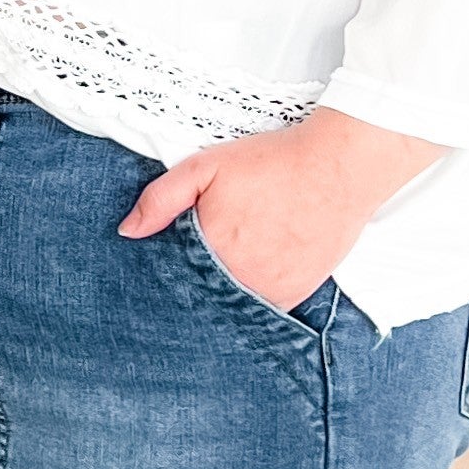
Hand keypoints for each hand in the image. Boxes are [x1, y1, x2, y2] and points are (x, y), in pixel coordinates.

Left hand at [119, 108, 441, 312]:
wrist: (340, 166)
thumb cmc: (272, 162)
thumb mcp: (205, 166)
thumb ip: (161, 199)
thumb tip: (127, 232)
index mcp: (211, 250)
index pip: (170, 278)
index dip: (163, 271)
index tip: (156, 267)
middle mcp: (240, 280)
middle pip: (198, 295)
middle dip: (189, 285)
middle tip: (195, 265)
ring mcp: (270, 292)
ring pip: (229, 304)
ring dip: (220, 293)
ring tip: (226, 264)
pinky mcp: (295, 295)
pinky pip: (261, 307)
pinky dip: (250, 296)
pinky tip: (247, 274)